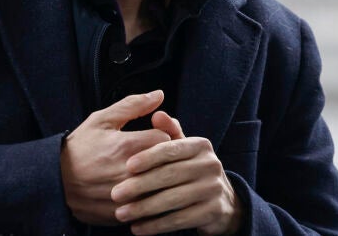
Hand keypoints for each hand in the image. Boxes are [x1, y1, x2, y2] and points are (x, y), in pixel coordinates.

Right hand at [61, 91, 172, 224]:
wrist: (54, 180)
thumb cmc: (78, 149)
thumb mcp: (101, 120)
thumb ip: (132, 105)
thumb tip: (159, 95)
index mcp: (127, 146)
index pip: (167, 139)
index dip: (164, 135)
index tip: (156, 136)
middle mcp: (129, 172)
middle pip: (168, 164)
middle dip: (165, 157)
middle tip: (154, 154)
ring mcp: (127, 196)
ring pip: (161, 188)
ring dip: (158, 179)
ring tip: (147, 172)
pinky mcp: (123, 213)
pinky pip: (148, 207)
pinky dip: (148, 198)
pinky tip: (138, 190)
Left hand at [110, 111, 242, 234]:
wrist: (221, 202)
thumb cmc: (191, 170)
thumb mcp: (183, 148)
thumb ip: (168, 131)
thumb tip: (157, 113)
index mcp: (201, 145)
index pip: (171, 149)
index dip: (148, 157)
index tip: (127, 166)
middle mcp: (211, 165)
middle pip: (169, 175)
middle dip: (140, 185)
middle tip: (116, 194)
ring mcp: (214, 189)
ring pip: (172, 199)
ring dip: (144, 208)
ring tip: (122, 213)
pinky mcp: (213, 212)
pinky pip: (179, 219)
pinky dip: (156, 225)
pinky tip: (138, 228)